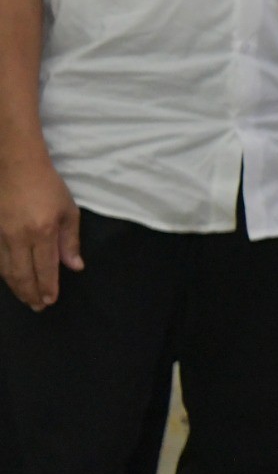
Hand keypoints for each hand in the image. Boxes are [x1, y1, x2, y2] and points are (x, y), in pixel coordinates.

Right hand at [0, 150, 80, 309]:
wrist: (15, 167)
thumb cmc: (47, 186)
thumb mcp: (68, 210)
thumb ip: (70, 240)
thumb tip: (75, 267)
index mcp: (42, 232)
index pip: (44, 269)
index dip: (47, 287)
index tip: (50, 301)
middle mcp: (18, 238)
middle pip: (22, 275)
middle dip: (31, 294)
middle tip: (38, 307)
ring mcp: (0, 236)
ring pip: (6, 271)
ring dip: (17, 288)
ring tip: (27, 298)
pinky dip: (4, 274)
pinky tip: (11, 280)